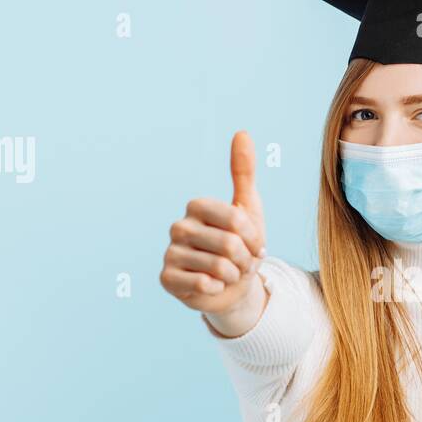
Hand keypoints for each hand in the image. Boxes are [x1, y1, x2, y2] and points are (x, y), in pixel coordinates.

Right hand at [161, 131, 266, 320]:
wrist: (234, 286)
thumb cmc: (241, 245)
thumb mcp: (248, 208)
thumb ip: (244, 172)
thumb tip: (242, 132)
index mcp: (197, 206)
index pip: (236, 220)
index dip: (254, 238)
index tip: (255, 244)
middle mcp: (179, 226)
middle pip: (229, 244)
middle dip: (246, 259)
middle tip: (242, 262)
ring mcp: (170, 252)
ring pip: (218, 267)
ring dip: (234, 276)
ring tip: (230, 274)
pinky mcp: (166, 278)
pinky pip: (202, 284)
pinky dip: (218, 288)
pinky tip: (213, 285)